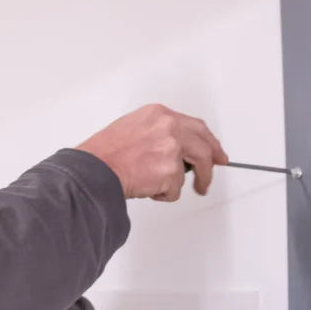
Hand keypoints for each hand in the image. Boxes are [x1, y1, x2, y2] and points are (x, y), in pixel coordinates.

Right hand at [76, 104, 228, 200]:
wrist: (94, 169)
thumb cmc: (106, 153)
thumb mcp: (133, 127)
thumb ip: (159, 132)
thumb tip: (178, 150)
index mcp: (159, 114)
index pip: (196, 126)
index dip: (209, 142)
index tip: (215, 152)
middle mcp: (169, 127)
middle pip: (204, 148)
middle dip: (210, 166)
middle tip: (208, 178)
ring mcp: (172, 148)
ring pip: (192, 171)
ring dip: (181, 185)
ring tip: (163, 189)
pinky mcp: (170, 171)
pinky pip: (175, 190)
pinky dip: (164, 195)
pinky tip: (146, 188)